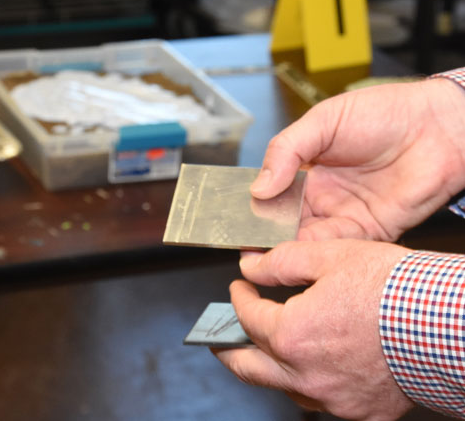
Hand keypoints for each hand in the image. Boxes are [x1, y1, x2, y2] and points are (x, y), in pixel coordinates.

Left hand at [213, 240, 414, 419]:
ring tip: (260, 353)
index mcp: (292, 334)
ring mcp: (334, 399)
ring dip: (266, 370)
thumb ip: (281, 261)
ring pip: (282, 389)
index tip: (239, 287)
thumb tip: (251, 266)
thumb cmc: (392, 288)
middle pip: (249, 368)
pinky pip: (320, 403)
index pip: (248, 316)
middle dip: (228, 350)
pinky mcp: (361, 412)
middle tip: (218, 339)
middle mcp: (306, 374)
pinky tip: (309, 368)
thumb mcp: (330, 256)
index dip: (239, 298)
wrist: (447, 321)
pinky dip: (305, 384)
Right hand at [251, 78, 464, 240]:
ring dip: (281, 246)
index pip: (270, 190)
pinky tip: (292, 254)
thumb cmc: (384, 113)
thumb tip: (258, 186)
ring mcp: (343, 213)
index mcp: (307, 167)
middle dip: (260, 231)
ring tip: (256, 253)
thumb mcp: (323, 121)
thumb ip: (287, 150)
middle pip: (282, 219)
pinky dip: (313, 253)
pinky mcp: (367, 230)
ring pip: (303, 237)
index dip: (251, 203)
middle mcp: (322, 194)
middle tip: (238, 240)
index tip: (230, 215)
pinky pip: (334, 247)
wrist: (438, 127)